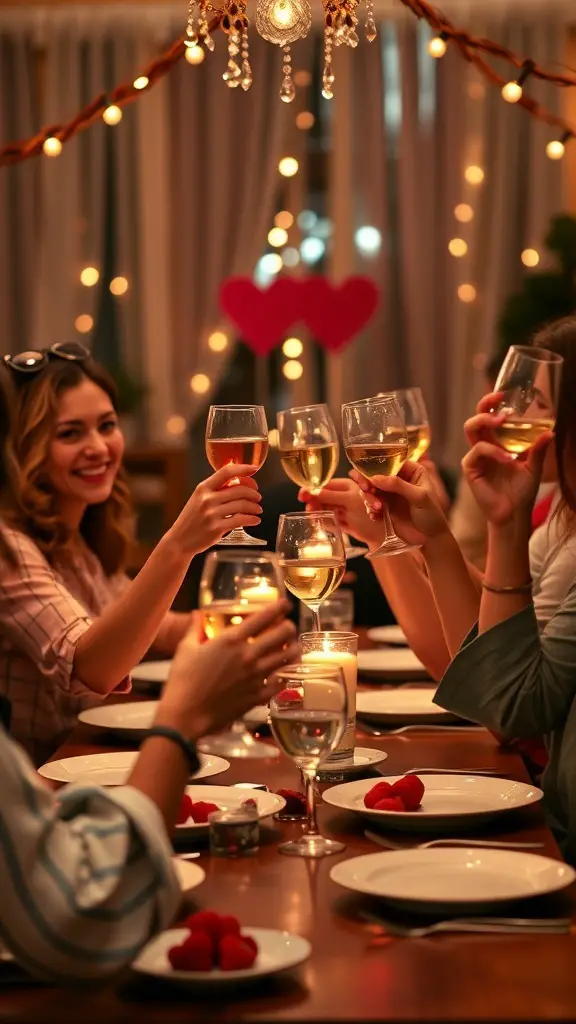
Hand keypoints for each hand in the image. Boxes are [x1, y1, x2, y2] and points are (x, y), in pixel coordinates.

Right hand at [157, 600, 298, 738]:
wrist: (186, 714)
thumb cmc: (182, 680)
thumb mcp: (185, 649)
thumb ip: (195, 628)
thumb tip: (197, 614)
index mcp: (231, 639)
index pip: (264, 616)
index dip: (279, 607)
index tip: (284, 603)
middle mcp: (249, 655)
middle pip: (283, 633)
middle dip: (289, 626)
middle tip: (287, 627)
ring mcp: (256, 676)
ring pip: (289, 656)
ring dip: (294, 648)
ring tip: (292, 646)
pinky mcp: (258, 696)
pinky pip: (282, 682)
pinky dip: (286, 674)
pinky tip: (284, 671)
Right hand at [166, 464, 262, 556]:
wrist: (180, 540)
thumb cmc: (192, 519)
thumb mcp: (199, 498)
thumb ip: (216, 489)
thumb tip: (239, 480)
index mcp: (203, 488)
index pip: (226, 472)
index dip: (243, 468)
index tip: (254, 469)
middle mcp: (207, 499)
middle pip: (239, 489)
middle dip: (253, 492)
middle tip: (257, 496)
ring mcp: (212, 514)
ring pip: (242, 505)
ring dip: (254, 507)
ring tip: (257, 509)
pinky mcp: (216, 528)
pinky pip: (241, 520)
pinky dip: (252, 519)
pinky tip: (255, 519)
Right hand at [298, 478, 386, 547]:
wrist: (395, 535)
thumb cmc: (379, 512)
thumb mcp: (352, 500)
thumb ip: (332, 495)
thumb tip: (311, 491)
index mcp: (353, 485)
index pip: (329, 483)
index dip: (315, 488)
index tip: (302, 494)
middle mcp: (352, 496)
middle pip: (327, 496)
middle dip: (315, 501)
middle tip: (306, 508)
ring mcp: (351, 511)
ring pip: (330, 509)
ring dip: (319, 512)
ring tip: (311, 517)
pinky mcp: (352, 525)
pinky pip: (336, 522)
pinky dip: (327, 523)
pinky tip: (319, 524)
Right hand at [352, 463, 449, 547]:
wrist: (430, 538)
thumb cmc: (431, 515)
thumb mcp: (419, 497)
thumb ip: (398, 485)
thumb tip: (375, 478)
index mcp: (411, 471)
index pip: (390, 461)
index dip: (377, 465)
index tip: (370, 475)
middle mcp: (398, 479)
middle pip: (375, 473)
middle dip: (367, 480)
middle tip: (365, 489)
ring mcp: (390, 493)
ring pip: (370, 488)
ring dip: (369, 497)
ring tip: (377, 508)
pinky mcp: (384, 507)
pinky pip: (370, 503)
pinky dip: (370, 509)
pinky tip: (376, 516)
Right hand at [461, 392, 553, 524]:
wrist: (513, 514)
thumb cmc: (521, 491)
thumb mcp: (534, 467)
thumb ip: (538, 450)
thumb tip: (550, 431)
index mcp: (497, 443)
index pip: (489, 417)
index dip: (492, 404)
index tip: (503, 394)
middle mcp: (484, 447)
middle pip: (475, 419)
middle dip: (484, 407)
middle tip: (499, 403)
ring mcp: (475, 457)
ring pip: (471, 429)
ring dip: (485, 422)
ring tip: (499, 422)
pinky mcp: (470, 468)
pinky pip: (477, 451)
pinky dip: (493, 452)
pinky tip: (506, 460)